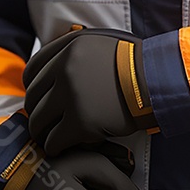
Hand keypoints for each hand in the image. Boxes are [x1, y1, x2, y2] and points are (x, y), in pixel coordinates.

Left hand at [23, 27, 156, 154]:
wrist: (157, 80)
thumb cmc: (134, 64)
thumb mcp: (101, 42)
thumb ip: (74, 50)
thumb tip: (53, 66)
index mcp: (69, 47)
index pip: (32, 71)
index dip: (31, 89)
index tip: (38, 99)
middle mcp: (66, 67)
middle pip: (32, 99)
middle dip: (38, 114)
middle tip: (47, 123)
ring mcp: (72, 94)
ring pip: (38, 122)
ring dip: (44, 133)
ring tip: (54, 137)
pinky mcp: (81, 121)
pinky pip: (54, 141)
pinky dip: (56, 147)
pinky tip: (65, 147)